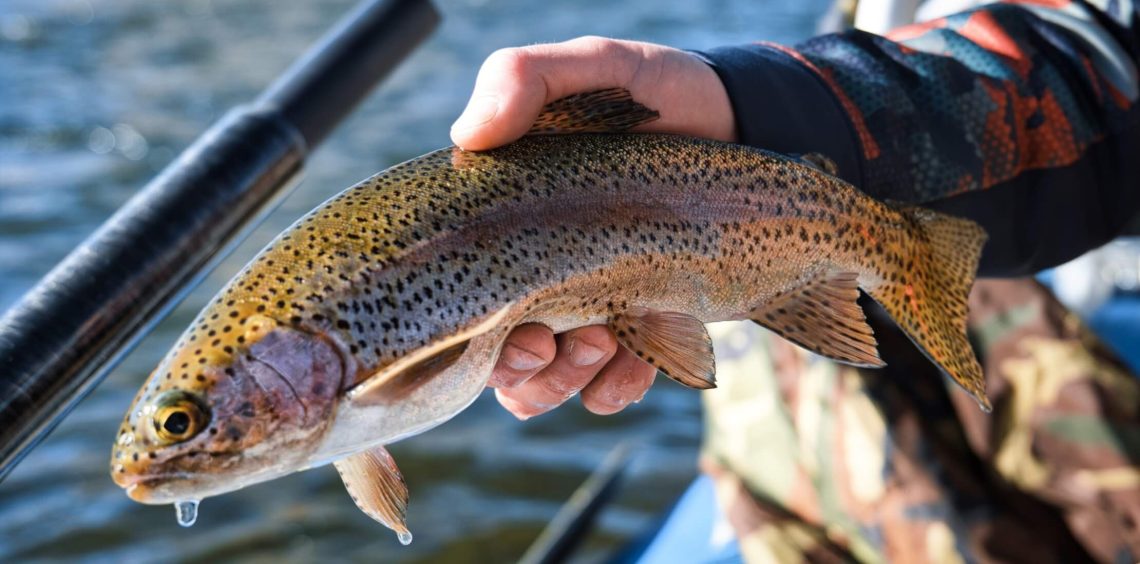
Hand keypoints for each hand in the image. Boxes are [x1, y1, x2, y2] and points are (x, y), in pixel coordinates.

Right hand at [453, 36, 734, 418]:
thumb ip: (526, 79)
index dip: (470, 340)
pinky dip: (617, 385)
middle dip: (524, 370)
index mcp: (504, 226)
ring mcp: (584, 308)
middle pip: (495, 362)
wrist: (744, 126)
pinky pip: (606, 389)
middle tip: (560, 340)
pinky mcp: (636, 330)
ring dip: (566, 380)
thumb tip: (467, 136)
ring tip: (609, 338)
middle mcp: (534, 276)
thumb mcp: (595, 70)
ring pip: (542, 386)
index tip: (521, 329)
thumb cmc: (656, 97)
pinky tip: (646, 347)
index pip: (457, 301)